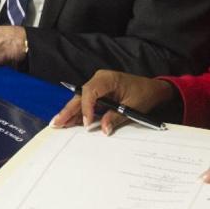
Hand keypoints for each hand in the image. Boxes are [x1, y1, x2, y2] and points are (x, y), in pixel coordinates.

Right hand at [51, 70, 176, 133]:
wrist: (152, 89)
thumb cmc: (144, 94)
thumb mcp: (133, 107)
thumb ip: (116, 117)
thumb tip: (104, 129)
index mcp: (108, 79)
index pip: (90, 91)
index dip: (86, 108)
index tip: (86, 123)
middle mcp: (99, 79)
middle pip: (80, 95)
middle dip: (68, 110)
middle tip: (57, 123)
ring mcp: (98, 86)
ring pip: (80, 99)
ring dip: (70, 112)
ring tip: (58, 124)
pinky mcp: (99, 93)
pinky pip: (86, 102)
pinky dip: (78, 112)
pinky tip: (69, 121)